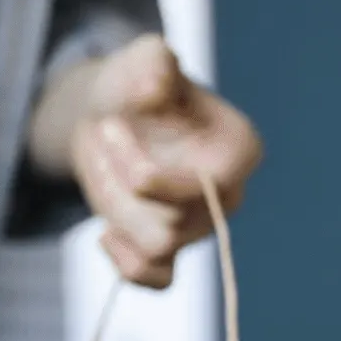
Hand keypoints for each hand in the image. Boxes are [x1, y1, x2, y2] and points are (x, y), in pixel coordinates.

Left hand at [27, 34, 261, 287]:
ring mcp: (200, 228)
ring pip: (157, 247)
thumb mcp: (142, 61)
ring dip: (115, 210)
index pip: (205, 187)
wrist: (112, 112)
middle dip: (122, 181)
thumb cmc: (136, 84)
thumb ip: (152, 63)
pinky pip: (157, 279)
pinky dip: (126, 264)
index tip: (112, 123)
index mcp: (238, 150)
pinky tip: (105, 233)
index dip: (145, 167)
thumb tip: (153, 86)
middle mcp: (228, 196)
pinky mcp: (171, 249)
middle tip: (102, 133)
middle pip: (175, 221)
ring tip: (102, 171)